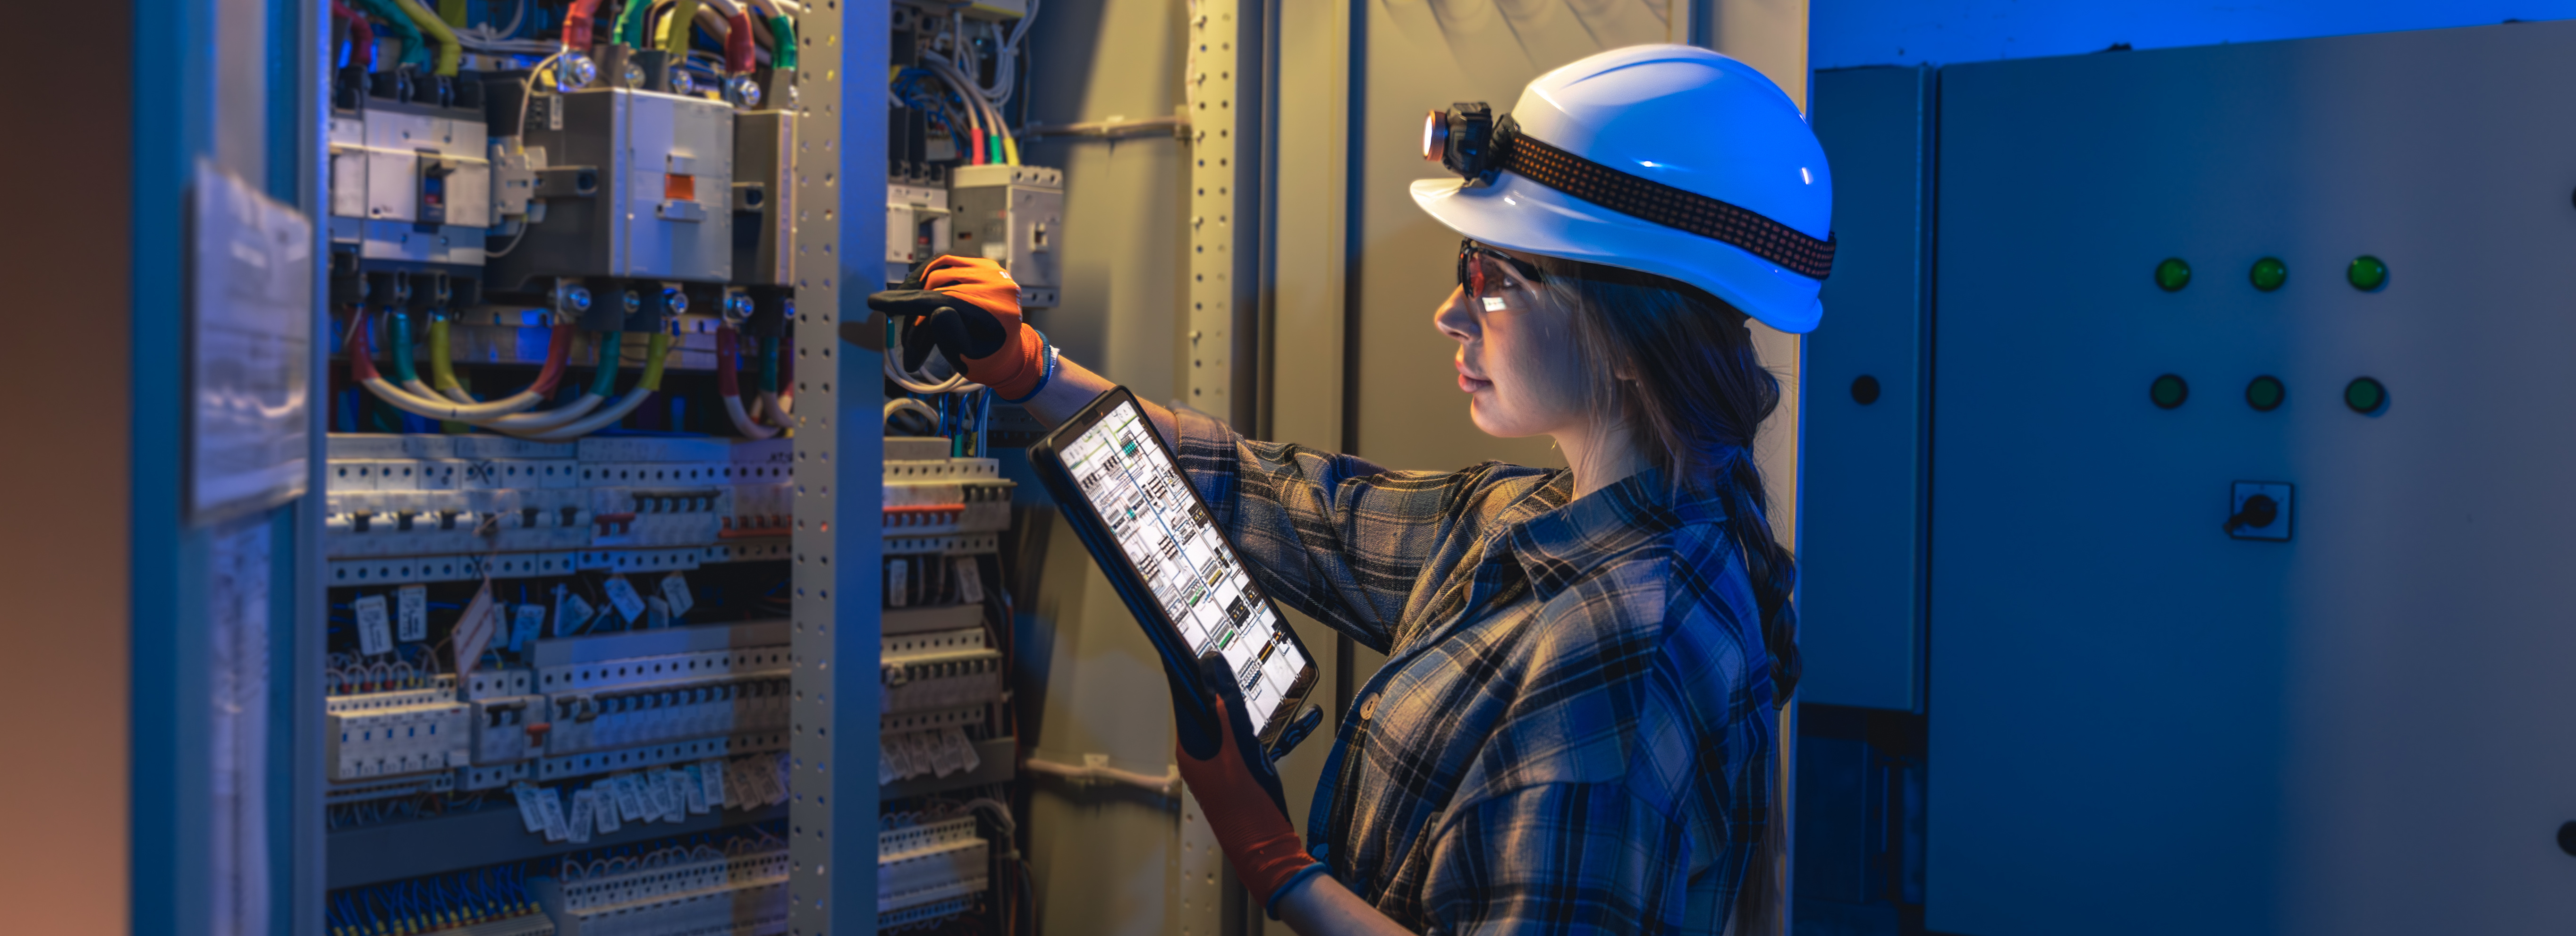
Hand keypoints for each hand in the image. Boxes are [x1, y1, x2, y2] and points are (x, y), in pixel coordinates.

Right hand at [865, 256, 1047, 397]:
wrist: (1009, 353)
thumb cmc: (989, 360)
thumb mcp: (969, 357)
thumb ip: (952, 336)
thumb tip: (935, 311)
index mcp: (997, 305)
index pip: (943, 298)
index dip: (907, 302)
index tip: (876, 303)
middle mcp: (997, 280)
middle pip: (938, 286)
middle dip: (914, 309)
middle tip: (903, 334)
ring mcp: (990, 270)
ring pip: (938, 270)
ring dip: (916, 289)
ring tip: (906, 311)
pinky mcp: (982, 266)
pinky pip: (946, 263)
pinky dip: (927, 277)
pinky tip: (916, 293)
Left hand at [1174, 653, 1326, 910]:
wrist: (1269, 856)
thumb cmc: (1249, 811)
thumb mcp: (1239, 754)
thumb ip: (1227, 711)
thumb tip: (1211, 671)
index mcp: (1192, 749)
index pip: (1182, 696)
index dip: (1181, 667)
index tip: (1178, 639)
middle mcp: (1201, 755)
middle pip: (1205, 705)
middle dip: (1215, 679)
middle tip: (1222, 649)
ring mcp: (1220, 764)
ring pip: (1229, 720)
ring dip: (1243, 702)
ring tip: (1252, 677)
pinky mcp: (1239, 772)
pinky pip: (1249, 740)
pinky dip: (1267, 728)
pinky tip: (1299, 719)